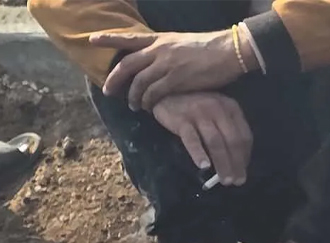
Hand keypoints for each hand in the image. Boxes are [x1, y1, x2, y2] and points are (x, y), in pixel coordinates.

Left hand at [91, 30, 247, 110]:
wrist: (228, 51)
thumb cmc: (210, 48)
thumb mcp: (182, 42)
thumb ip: (166, 50)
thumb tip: (157, 59)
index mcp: (160, 40)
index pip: (129, 38)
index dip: (109, 39)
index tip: (92, 40)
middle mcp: (159, 50)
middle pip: (128, 65)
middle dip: (114, 79)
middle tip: (108, 91)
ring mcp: (166, 65)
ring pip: (139, 82)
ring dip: (132, 96)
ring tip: (132, 105)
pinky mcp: (176, 80)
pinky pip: (154, 93)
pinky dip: (147, 101)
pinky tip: (147, 107)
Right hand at [152, 93, 252, 185]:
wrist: (165, 92)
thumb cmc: (194, 106)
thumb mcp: (216, 111)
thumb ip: (227, 129)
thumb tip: (237, 159)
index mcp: (231, 107)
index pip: (244, 136)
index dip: (245, 156)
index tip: (243, 171)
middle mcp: (218, 109)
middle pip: (232, 141)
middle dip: (237, 164)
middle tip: (237, 182)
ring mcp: (200, 113)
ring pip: (216, 142)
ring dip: (222, 164)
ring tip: (224, 180)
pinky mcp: (182, 120)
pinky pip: (192, 139)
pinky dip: (199, 153)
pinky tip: (204, 166)